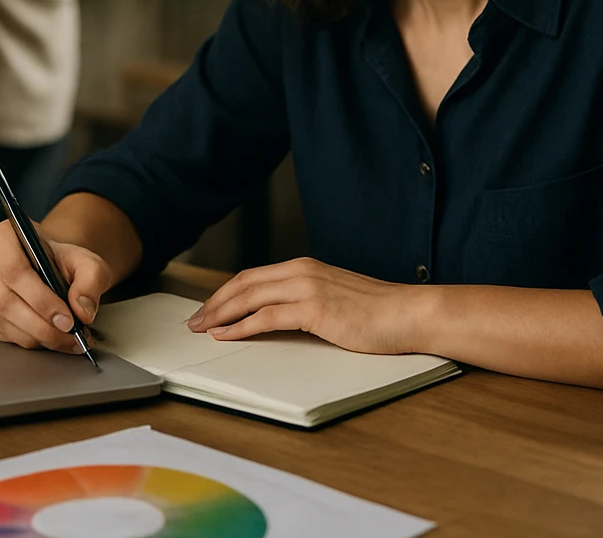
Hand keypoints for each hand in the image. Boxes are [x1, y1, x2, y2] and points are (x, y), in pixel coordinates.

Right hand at [0, 219, 115, 353]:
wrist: (56, 270)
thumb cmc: (66, 262)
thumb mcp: (89, 263)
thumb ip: (91, 282)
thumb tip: (82, 310)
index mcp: (7, 236)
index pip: (14, 268)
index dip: (40, 298)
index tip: (66, 318)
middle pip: (7, 299)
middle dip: (42, 324)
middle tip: (71, 333)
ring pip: (5, 320)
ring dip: (39, 336)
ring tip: (69, 340)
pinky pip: (6, 333)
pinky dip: (32, 341)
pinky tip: (54, 339)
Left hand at [187, 257, 423, 354]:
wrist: (408, 313)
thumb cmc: (377, 312)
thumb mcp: (334, 298)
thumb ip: (306, 300)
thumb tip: (279, 316)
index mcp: (304, 267)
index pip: (252, 276)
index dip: (225, 292)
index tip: (207, 309)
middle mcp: (302, 271)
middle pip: (243, 283)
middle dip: (214, 302)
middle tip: (194, 321)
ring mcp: (308, 288)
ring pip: (249, 297)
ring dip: (220, 314)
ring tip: (202, 329)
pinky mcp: (314, 309)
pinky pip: (266, 317)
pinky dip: (241, 326)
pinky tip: (226, 335)